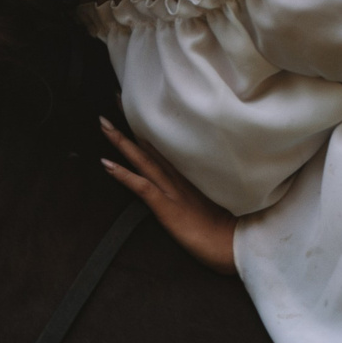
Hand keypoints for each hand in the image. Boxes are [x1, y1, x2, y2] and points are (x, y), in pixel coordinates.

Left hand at [100, 118, 236, 274]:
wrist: (238, 246)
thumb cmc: (229, 229)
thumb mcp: (216, 202)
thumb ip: (206, 188)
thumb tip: (201, 180)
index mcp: (190, 176)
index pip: (164, 146)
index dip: (147, 127)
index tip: (135, 106)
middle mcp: (180, 178)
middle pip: (151, 145)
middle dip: (132, 122)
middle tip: (117, 96)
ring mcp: (173, 191)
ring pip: (143, 160)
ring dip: (122, 142)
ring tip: (103, 123)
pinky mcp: (168, 207)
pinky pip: (142, 187)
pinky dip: (123, 175)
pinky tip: (106, 164)